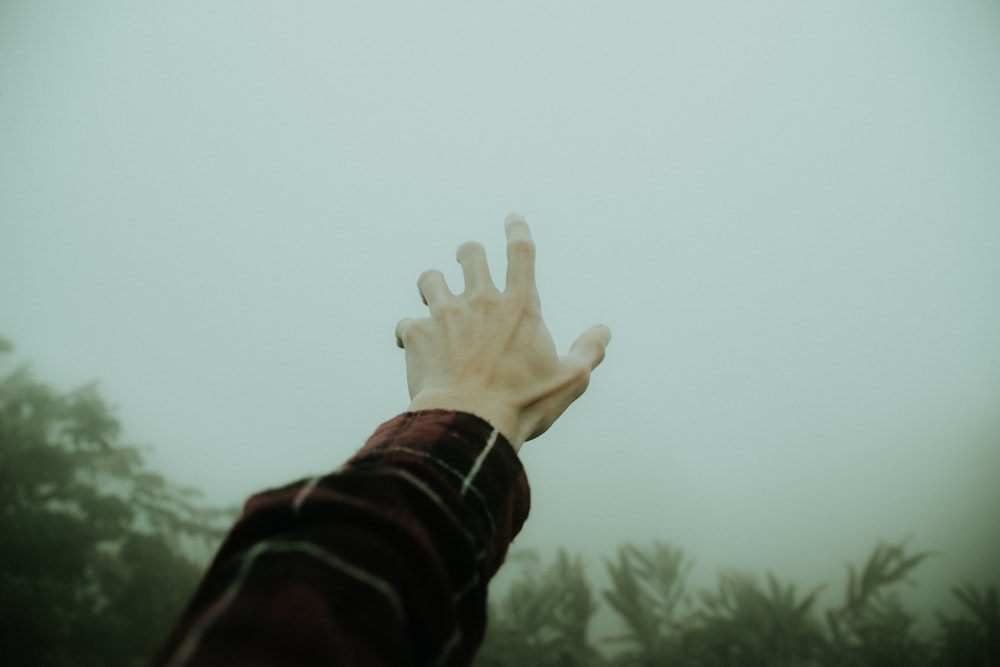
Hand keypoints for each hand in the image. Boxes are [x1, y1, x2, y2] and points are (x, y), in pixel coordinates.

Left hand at [394, 213, 610, 450]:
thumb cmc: (523, 403)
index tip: (512, 219)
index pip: (521, 253)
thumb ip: (589, 351)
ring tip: (433, 296)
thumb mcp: (570, 380)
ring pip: (430, 278)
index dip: (517, 231)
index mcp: (519, 306)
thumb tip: (604, 331)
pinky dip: (409, 333)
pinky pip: (406, 324)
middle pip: (469, 253)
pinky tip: (411, 346)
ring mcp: (445, 314)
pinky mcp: (417, 334)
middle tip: (466, 258)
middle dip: (467, 252)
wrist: (469, 422)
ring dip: (433, 284)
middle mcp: (481, 301)